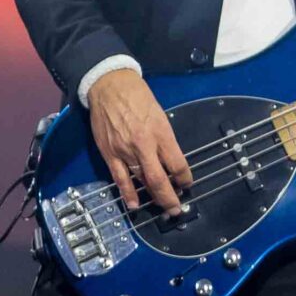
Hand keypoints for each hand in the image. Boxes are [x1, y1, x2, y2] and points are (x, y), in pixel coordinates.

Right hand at [88, 68, 193, 213]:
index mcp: (160, 133)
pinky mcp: (109, 154)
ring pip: (141, 181)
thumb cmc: (137, 96)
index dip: (185, 178)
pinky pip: (120, 178)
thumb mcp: (159, 114)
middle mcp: (144, 145)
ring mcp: (125, 151)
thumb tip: (169, 159)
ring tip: (162, 208)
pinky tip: (134, 204)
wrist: (109, 86)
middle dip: (170, 197)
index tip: (186, 183)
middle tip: (176, 209)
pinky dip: (128, 193)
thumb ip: (164, 138)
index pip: (177, 164)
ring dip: (153, 197)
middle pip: (160, 179)